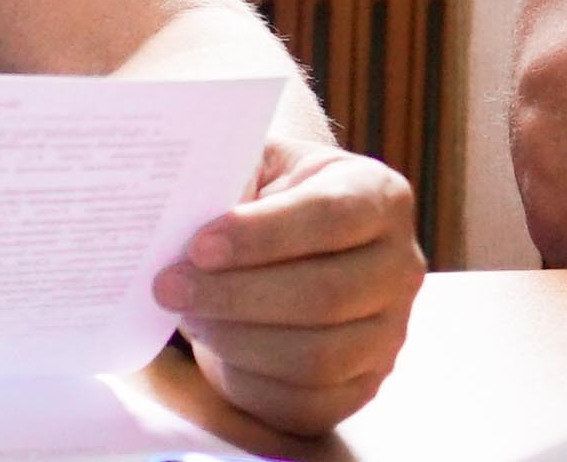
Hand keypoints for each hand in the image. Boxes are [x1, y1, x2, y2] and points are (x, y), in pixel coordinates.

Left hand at [150, 138, 422, 435]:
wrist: (288, 242)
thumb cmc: (264, 195)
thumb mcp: (255, 164)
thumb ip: (231, 173)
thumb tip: (180, 202)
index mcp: (378, 197)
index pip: (329, 216)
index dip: (262, 235)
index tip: (198, 246)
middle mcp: (398, 267)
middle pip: (323, 295)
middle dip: (234, 295)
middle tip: (167, 287)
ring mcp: (388, 334)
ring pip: (316, 357)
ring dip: (236, 340)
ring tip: (187, 315)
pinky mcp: (363, 386)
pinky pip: (308, 402)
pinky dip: (250, 381)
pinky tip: (213, 349)